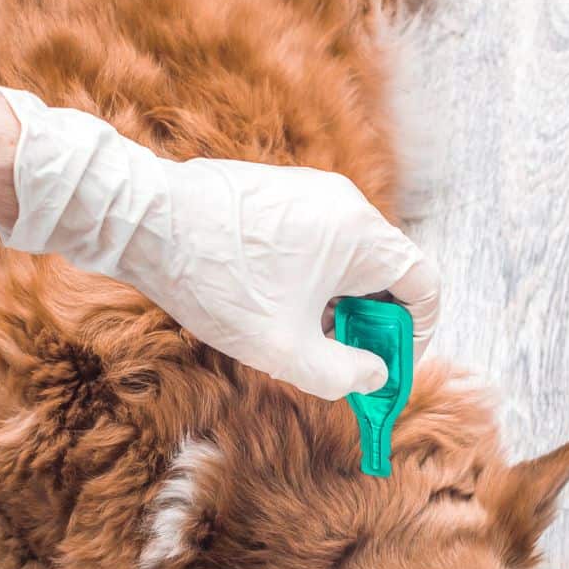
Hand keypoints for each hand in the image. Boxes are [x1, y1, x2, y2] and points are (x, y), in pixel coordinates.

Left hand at [0, 87, 439, 399]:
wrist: (143, 221)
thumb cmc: (215, 282)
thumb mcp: (284, 350)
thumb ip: (342, 375)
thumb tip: (374, 377)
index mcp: (361, 236)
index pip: (425, 285)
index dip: (416, 335)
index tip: (388, 367)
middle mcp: (346, 203)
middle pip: (389, 272)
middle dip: (374, 324)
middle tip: (347, 362)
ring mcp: (313, 192)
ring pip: (352, 258)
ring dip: (342, 303)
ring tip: (305, 337)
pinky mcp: (282, 191)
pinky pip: (322, 241)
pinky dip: (317, 278)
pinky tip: (278, 305)